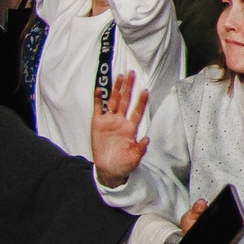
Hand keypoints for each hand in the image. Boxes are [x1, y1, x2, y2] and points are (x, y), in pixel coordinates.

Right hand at [89, 72, 147, 188]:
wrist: (109, 170)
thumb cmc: (123, 164)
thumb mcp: (134, 158)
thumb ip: (140, 149)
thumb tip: (147, 139)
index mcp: (130, 128)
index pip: (137, 111)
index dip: (141, 101)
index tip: (146, 90)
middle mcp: (120, 122)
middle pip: (126, 101)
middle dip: (129, 87)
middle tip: (132, 74)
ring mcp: (109, 122)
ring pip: (113, 101)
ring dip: (116, 89)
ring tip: (120, 76)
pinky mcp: (97, 124)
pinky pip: (98, 109)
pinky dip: (98, 99)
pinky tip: (100, 89)